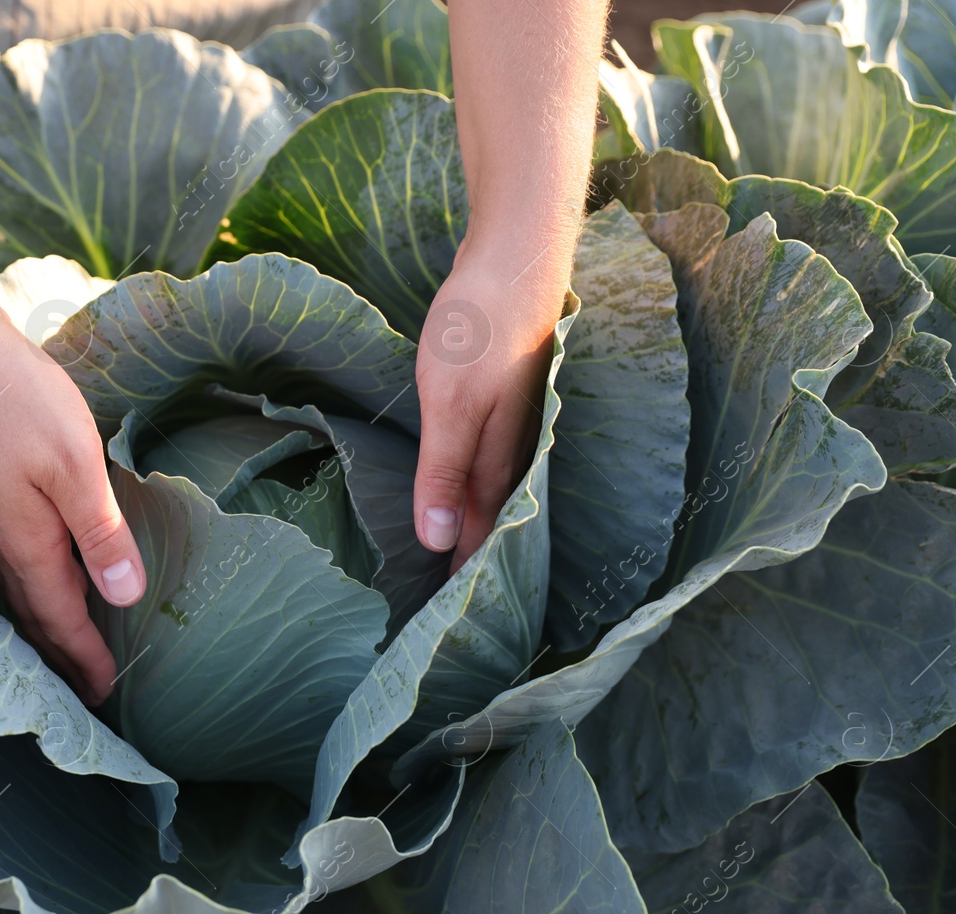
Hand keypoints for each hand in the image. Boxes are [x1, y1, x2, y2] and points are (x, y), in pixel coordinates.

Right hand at [0, 300, 145, 704]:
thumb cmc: (18, 399)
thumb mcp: (75, 465)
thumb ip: (100, 531)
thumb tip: (125, 596)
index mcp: (26, 542)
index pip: (62, 618)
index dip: (87, 657)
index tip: (108, 693)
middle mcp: (4, 539)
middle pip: (36, 616)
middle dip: (64, 656)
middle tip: (90, 692)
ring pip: (23, 590)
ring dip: (48, 626)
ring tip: (71, 651)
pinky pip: (18, 561)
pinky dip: (39, 588)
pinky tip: (52, 576)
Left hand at [413, 238, 562, 568]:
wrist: (517, 254)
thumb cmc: (481, 327)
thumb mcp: (451, 403)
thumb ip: (444, 471)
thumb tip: (438, 541)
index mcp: (500, 459)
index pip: (478, 533)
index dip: (461, 571)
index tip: (444, 617)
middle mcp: (513, 447)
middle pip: (489, 516)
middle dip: (469, 556)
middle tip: (445, 601)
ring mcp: (513, 420)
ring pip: (490, 486)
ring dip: (470, 519)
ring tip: (450, 552)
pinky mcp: (503, 396)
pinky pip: (486, 454)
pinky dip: (469, 479)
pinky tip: (459, 481)